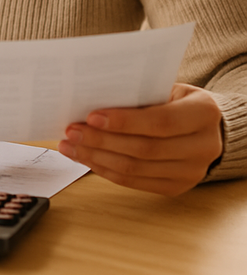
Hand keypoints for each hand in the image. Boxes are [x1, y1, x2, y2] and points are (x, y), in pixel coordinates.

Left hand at [58, 83, 222, 195]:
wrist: (203, 124)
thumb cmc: (174, 98)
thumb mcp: (165, 87)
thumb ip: (138, 94)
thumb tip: (90, 100)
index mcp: (204, 113)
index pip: (160, 121)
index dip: (124, 121)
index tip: (91, 116)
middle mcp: (204, 146)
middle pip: (144, 149)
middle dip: (102, 140)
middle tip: (71, 131)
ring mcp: (192, 172)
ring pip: (136, 169)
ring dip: (97, 157)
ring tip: (69, 146)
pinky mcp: (176, 187)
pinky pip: (135, 182)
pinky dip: (106, 169)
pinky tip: (85, 158)